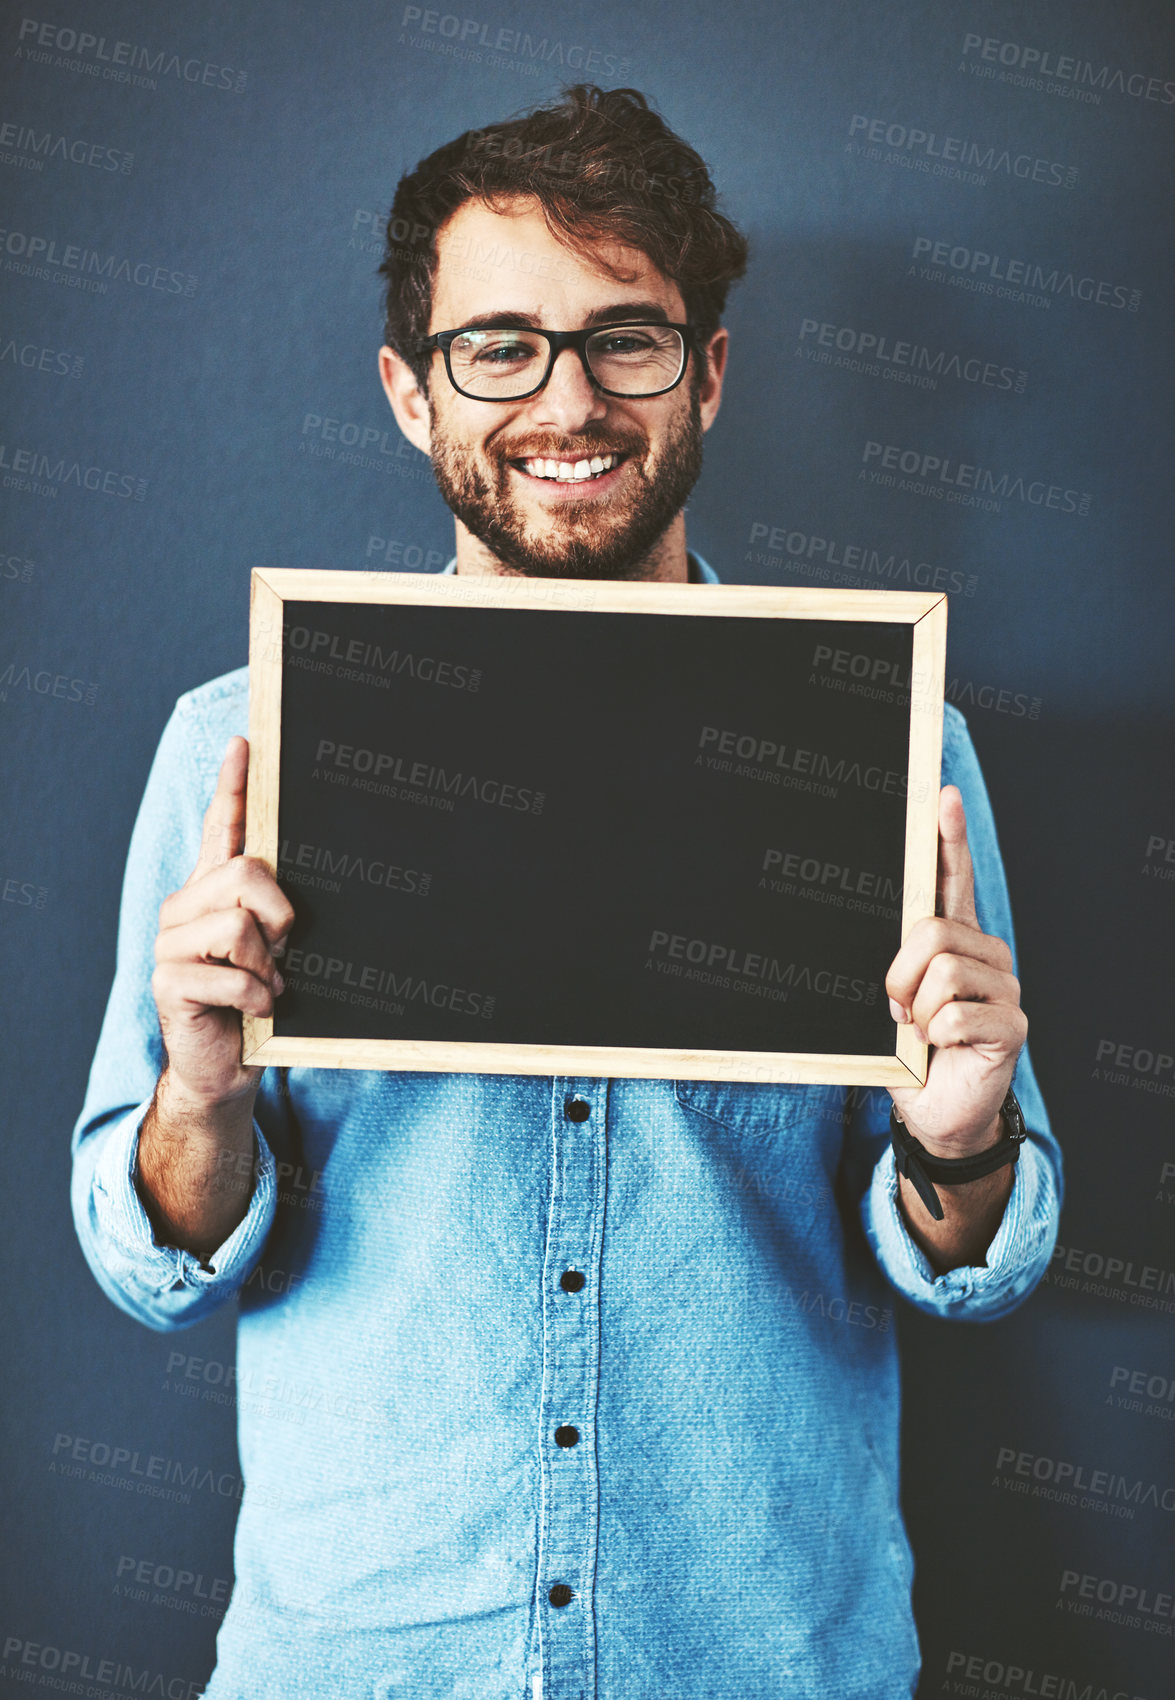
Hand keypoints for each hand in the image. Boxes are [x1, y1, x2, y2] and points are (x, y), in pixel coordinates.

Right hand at [151, 735, 294, 1107]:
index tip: (246, 743)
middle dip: (281, 916)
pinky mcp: (167, 981)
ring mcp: (170, 941)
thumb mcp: (276, 949)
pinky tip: (255, 1010)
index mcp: (213, 891)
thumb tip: (297, 890)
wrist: (225, 1066)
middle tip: (282, 952)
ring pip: (241, 924)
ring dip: (268, 965)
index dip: (233, 785)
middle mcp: (186, 906)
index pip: (221, 826)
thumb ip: (278, 912)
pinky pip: (233, 975)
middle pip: (247, 873)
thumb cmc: (257, 1002)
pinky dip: (258, 998)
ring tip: (265, 985)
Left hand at [884, 784, 1026, 1158]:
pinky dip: (935, 1036)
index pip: (953, 878)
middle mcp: (986, 954)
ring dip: (915, 1009)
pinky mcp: (1012, 1025)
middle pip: (932, 930)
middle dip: (899, 973)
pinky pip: (957, 1014)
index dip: (948, 837)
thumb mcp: (892, 998)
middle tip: (895, 1008)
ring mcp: (1004, 987)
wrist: (933, 1113)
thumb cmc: (908, 1051)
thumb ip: (895, 960)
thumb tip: (887, 933)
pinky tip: (940, 1048)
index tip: (941, 796)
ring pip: (943, 971)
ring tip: (919, 1031)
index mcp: (954, 939)